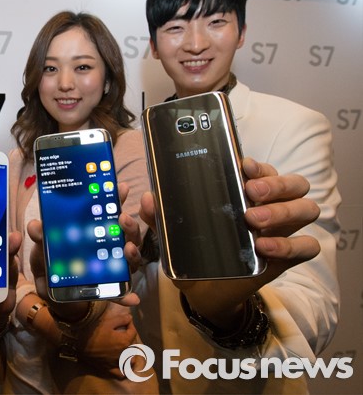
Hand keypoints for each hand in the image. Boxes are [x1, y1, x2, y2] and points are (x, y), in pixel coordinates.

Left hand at [25, 182, 139, 321]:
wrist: (52, 293)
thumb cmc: (50, 262)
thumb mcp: (43, 246)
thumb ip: (41, 235)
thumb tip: (35, 225)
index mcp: (94, 230)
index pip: (109, 210)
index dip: (116, 198)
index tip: (120, 187)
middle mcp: (109, 246)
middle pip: (126, 232)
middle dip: (128, 224)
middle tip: (122, 217)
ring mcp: (112, 267)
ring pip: (130, 258)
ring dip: (132, 252)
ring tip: (127, 248)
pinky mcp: (110, 288)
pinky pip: (121, 292)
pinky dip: (127, 296)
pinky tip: (132, 298)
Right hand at [77, 308, 136, 378]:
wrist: (79, 342)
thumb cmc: (94, 331)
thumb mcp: (108, 322)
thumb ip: (121, 319)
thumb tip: (130, 318)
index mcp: (124, 341)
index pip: (133, 332)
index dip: (131, 325)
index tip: (127, 322)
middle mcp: (123, 354)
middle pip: (134, 347)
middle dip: (132, 339)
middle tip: (126, 334)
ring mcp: (116, 363)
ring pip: (130, 362)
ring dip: (131, 356)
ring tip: (127, 350)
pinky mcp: (109, 369)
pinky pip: (120, 374)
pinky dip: (124, 371)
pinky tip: (122, 366)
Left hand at [139, 157, 319, 328]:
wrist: (204, 290)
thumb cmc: (194, 252)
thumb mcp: (175, 234)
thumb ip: (160, 216)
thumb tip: (148, 199)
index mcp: (246, 193)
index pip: (264, 170)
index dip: (259, 164)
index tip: (243, 165)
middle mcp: (271, 207)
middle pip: (295, 183)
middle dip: (276, 183)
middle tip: (250, 192)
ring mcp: (282, 231)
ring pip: (306, 209)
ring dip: (282, 211)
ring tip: (253, 221)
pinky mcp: (287, 257)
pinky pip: (307, 246)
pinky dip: (290, 244)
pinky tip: (264, 247)